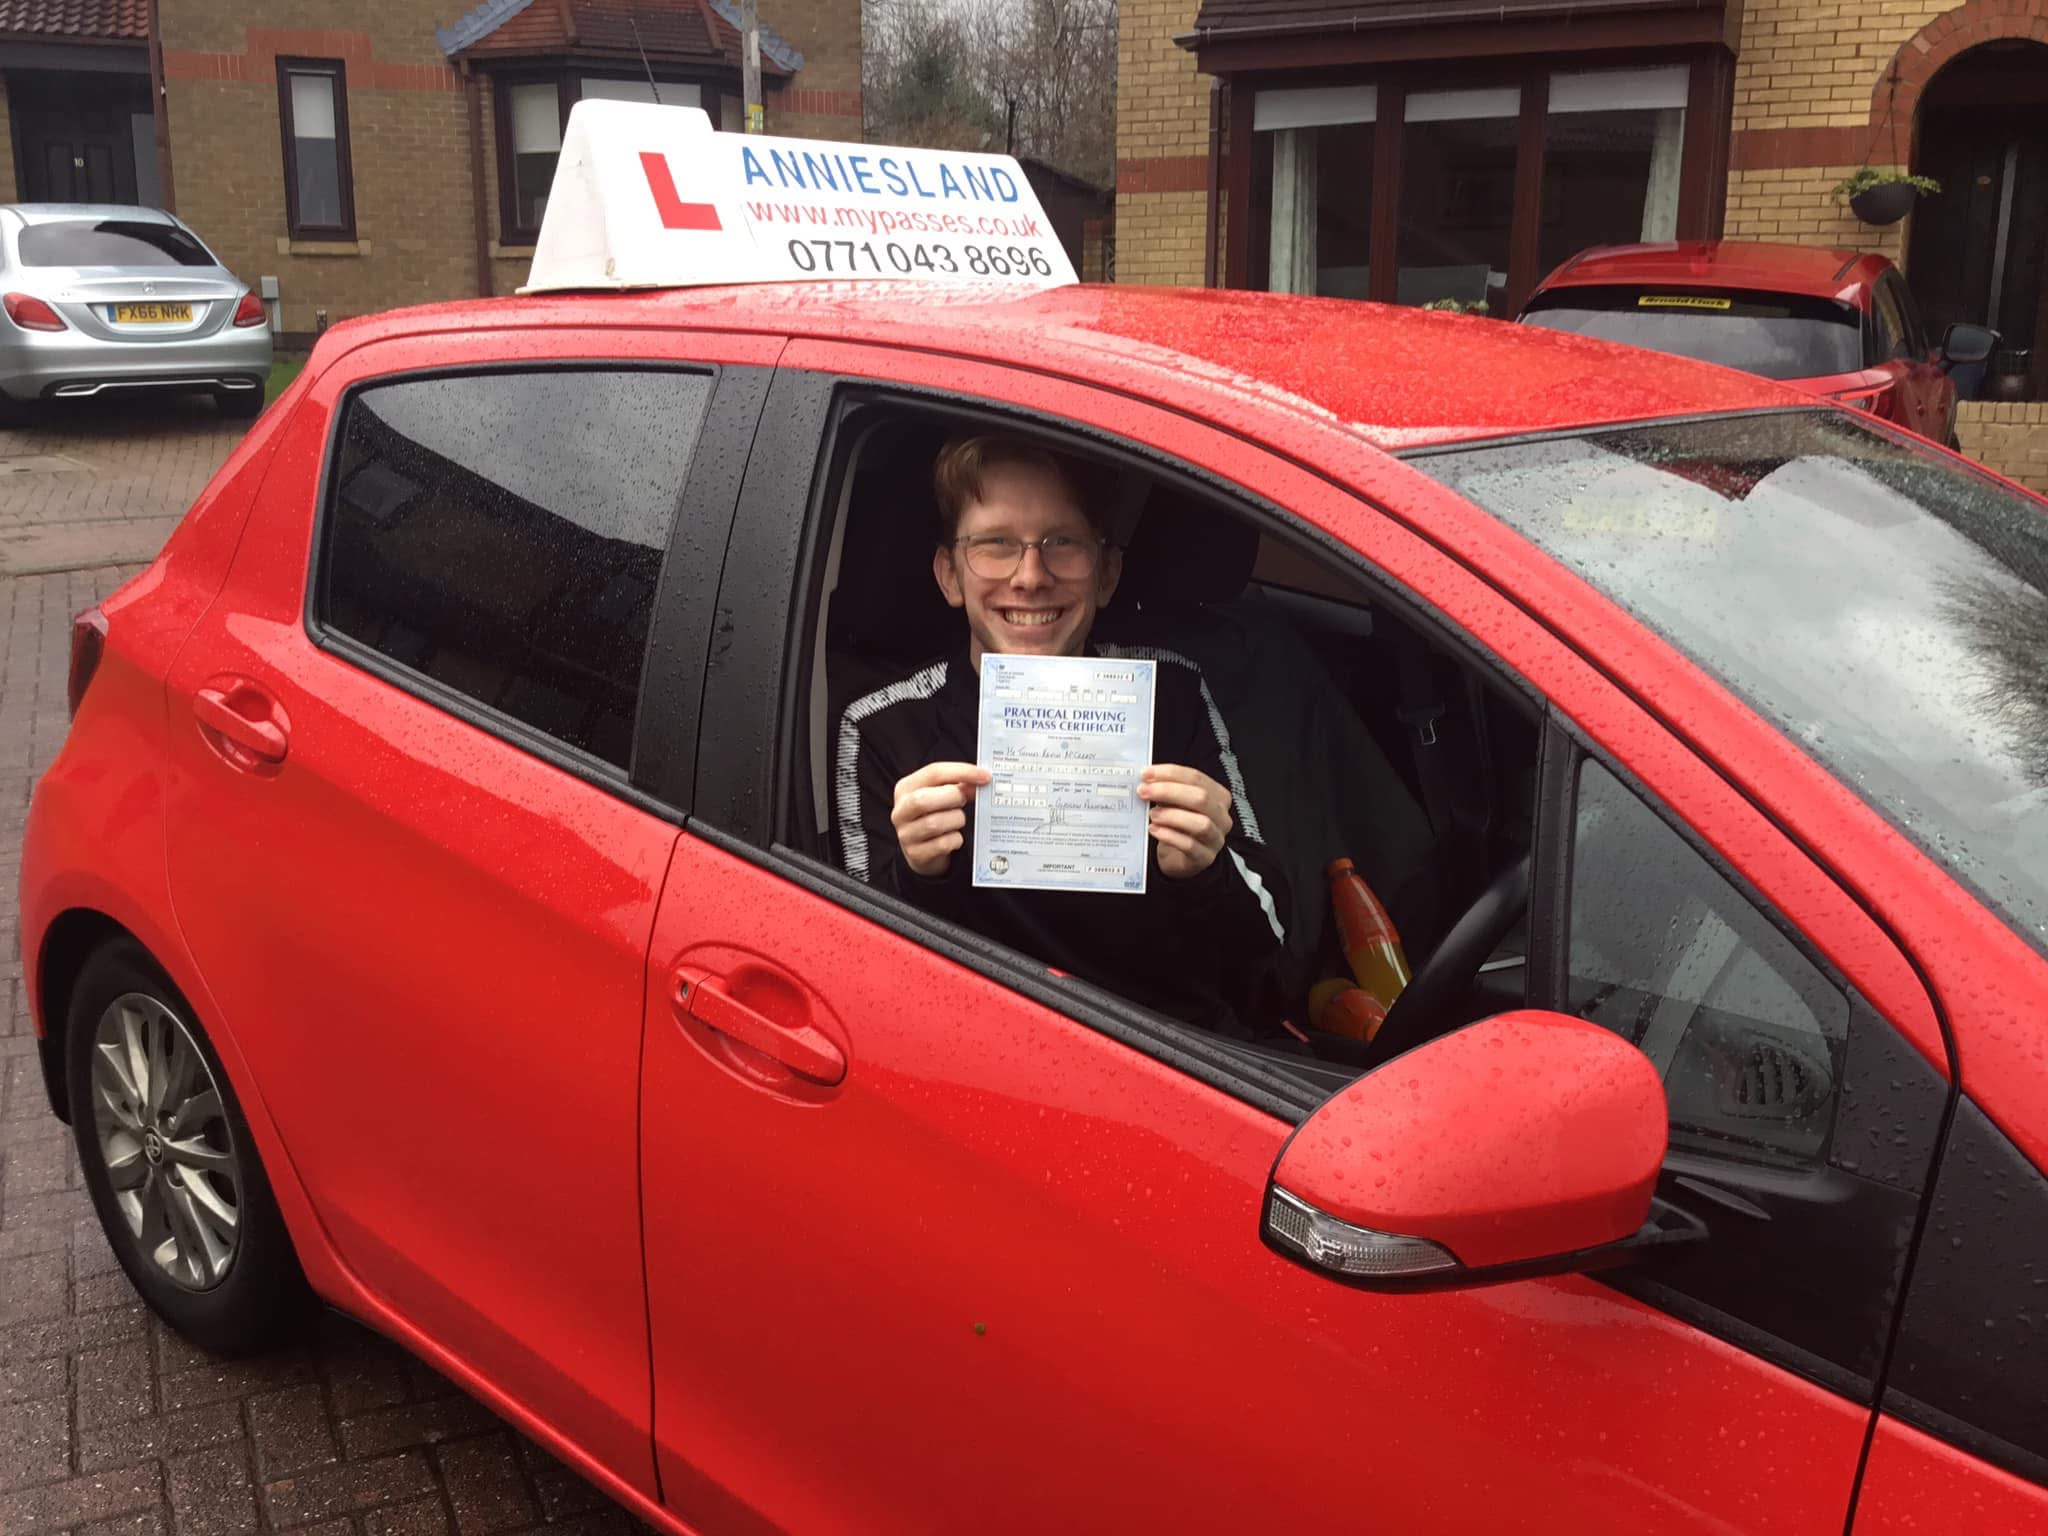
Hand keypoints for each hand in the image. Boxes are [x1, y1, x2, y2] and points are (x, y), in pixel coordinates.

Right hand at [892, 762, 991, 877]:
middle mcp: (901, 810)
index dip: (962, 772)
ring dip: (956, 820)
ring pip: (934, 824)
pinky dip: (955, 839)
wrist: (922, 850)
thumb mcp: (940, 796)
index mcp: (905, 788)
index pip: (933, 773)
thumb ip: (958, 785)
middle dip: (953, 798)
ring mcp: (906, 834)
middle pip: (924, 799)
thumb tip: (980, 779)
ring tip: (958, 820)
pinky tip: (954, 837)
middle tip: (965, 800)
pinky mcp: (916, 854)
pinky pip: (942, 844)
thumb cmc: (933, 816)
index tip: (985, 776)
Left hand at [1139, 764, 1231, 878]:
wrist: (1179, 857)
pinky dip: (1169, 836)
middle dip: (1169, 792)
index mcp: (1217, 796)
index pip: (1196, 778)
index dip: (1170, 773)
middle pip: (1201, 798)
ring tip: (1152, 814)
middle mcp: (1221, 816)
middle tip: (1144, 792)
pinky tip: (1154, 830)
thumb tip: (1147, 780)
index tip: (1146, 774)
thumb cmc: (1178, 825)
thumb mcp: (1174, 803)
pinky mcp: (1205, 858)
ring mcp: (1216, 838)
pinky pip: (1190, 845)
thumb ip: (1166, 790)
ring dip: (1172, 816)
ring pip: (1201, 823)